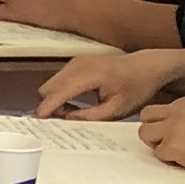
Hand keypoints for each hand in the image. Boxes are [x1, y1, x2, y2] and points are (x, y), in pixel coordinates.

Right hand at [36, 50, 172, 121]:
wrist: (146, 67)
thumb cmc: (135, 88)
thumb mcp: (117, 109)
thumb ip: (90, 116)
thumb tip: (67, 121)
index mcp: (92, 74)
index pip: (61, 91)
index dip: (48, 107)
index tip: (38, 121)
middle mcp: (79, 64)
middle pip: (49, 87)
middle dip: (50, 105)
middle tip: (62, 121)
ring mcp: (76, 61)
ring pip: (51, 83)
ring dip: (55, 100)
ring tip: (72, 114)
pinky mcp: (76, 63)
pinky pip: (58, 80)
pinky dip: (60, 93)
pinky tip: (73, 104)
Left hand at [135, 87, 184, 181]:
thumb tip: (182, 127)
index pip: (166, 106)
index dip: (168, 122)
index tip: (178, 133)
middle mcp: (181, 107)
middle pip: (147, 114)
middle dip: (154, 129)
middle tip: (168, 142)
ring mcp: (174, 125)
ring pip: (145, 133)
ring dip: (157, 144)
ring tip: (175, 153)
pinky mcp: (172, 145)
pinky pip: (157, 153)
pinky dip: (168, 160)